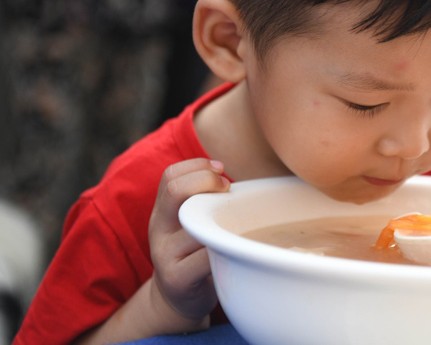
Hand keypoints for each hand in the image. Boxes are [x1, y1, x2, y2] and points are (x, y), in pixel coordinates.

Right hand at [148, 159, 229, 329]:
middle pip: (176, 191)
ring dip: (222, 218)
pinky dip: (225, 246)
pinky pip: (205, 254)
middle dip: (208, 181)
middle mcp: (158, 229)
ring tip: (237, 221)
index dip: (197, 165)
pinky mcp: (176, 278)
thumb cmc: (195, 254)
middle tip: (228, 190)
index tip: (222, 169)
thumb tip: (230, 173)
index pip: (170, 176)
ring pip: (196, 224)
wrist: (178, 300)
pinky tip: (236, 247)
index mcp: (162, 212)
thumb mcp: (190, 224)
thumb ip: (202, 200)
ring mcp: (164, 254)